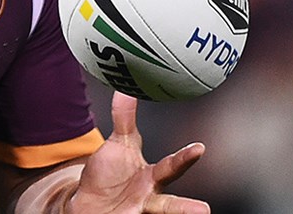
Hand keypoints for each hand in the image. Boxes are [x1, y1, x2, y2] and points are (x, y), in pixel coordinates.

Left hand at [67, 93, 208, 213]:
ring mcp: (138, 211)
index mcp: (152, 176)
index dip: (185, 157)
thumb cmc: (108, 176)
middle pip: (170, 204)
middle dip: (186, 207)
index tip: (199, 148)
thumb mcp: (118, 144)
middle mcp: (149, 196)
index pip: (172, 166)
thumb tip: (126, 89)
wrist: (88, 203)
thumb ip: (124, 119)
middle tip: (204, 210)